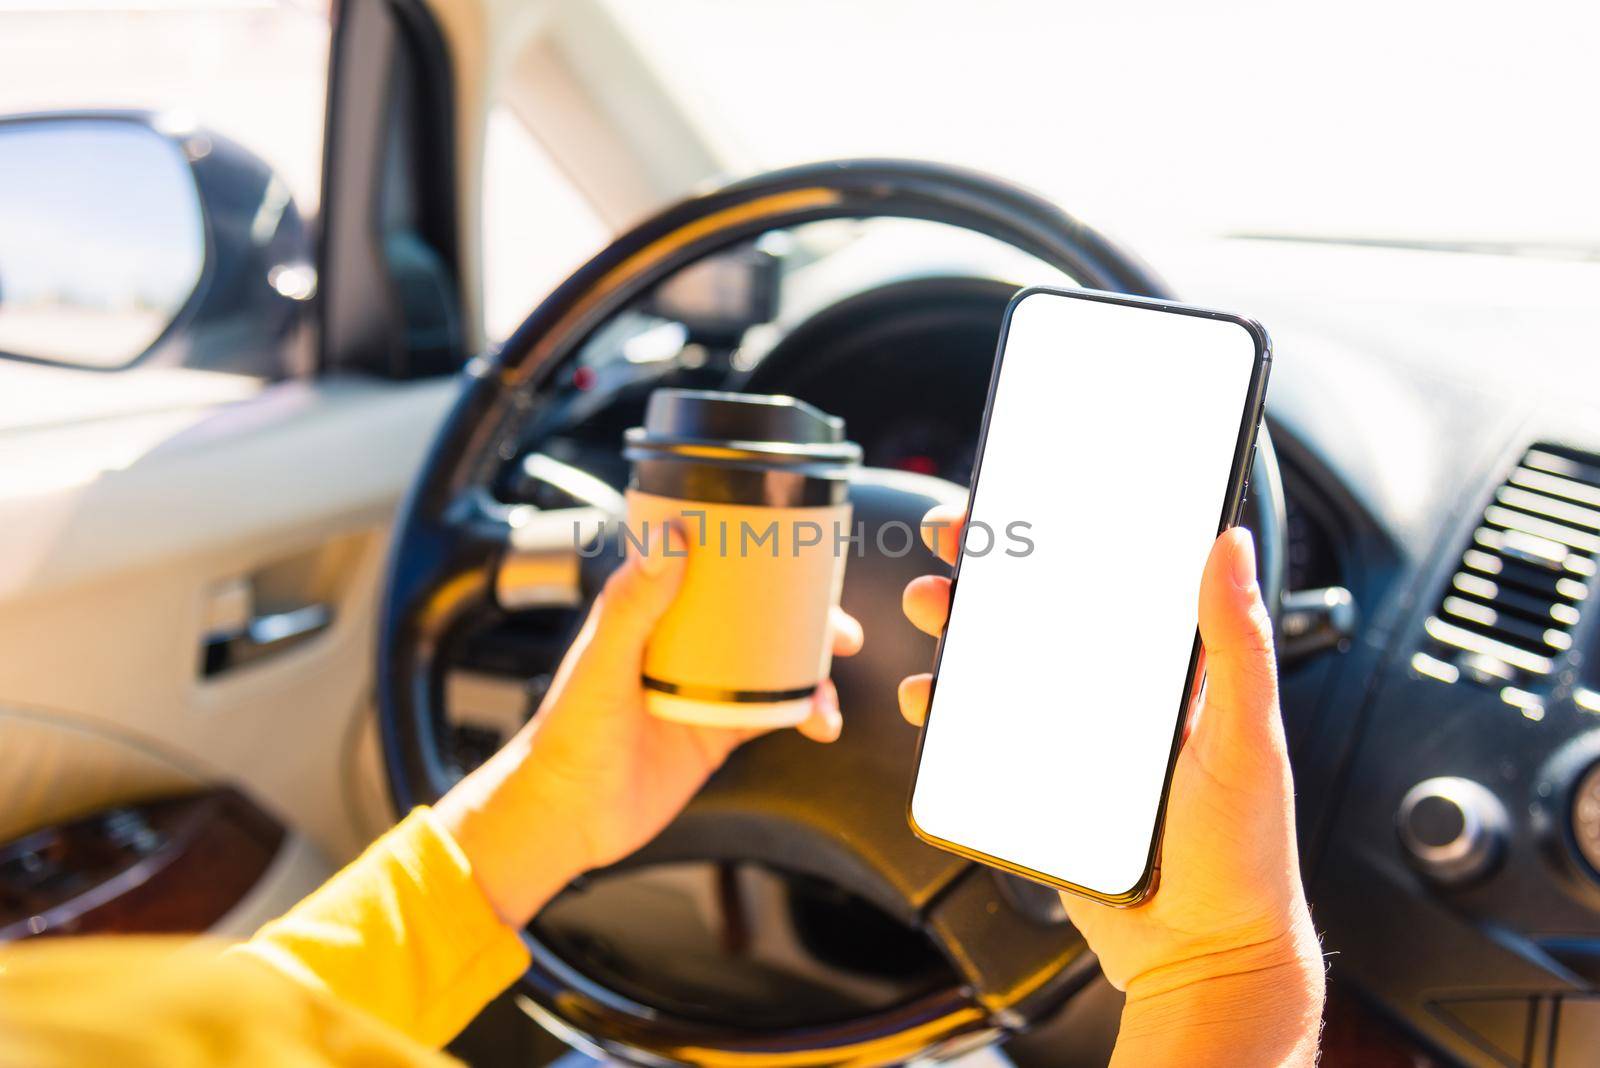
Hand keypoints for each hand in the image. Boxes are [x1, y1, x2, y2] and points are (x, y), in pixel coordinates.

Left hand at [438, 523, 862, 927]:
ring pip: (775, 662)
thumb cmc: (566, 738)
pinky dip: (804, 713)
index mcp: (650, 612)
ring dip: (812, 669)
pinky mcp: (718, 730)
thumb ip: (633, 605)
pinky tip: (820, 724)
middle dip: (807, 617)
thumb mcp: (602, 666)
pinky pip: (774, 711)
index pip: (709, 566)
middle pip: (756, 613)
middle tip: (842, 632)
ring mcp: (705, 686)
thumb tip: (671, 540)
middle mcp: (683, 643)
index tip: (803, 554)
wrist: (566, 818)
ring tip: (829, 692)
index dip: (757, 556)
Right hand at [900, 506, 1322, 1066]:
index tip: (1027, 499)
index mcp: (1167, 671)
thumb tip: (1230, 544)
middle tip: (956, 542)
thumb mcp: (1247, 739)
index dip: (1064, 533)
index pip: (1110, 581)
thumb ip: (1237, 646)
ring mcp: (1071, 740)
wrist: (1200, 958)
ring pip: (1001, 667)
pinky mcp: (1037, 784)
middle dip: (992, 570)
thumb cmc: (1244, 854)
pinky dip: (946, 710)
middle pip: (1042, 613)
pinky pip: (980, 736)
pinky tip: (930, 699)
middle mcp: (1114, 696)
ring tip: (931, 611)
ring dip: (958, 631)